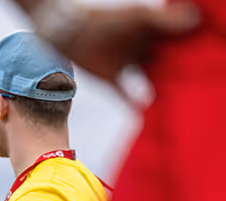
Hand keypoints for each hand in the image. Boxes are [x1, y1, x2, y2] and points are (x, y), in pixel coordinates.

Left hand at [46, 4, 199, 91]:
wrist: (70, 33)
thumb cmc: (105, 20)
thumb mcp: (138, 18)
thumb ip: (164, 21)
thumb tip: (194, 19)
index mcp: (150, 32)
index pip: (175, 43)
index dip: (187, 51)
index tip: (201, 61)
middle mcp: (140, 48)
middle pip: (165, 62)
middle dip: (177, 72)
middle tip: (192, 85)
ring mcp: (126, 64)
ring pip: (149, 79)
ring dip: (162, 89)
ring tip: (177, 101)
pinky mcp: (110, 79)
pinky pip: (127, 95)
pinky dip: (136, 104)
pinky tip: (147, 113)